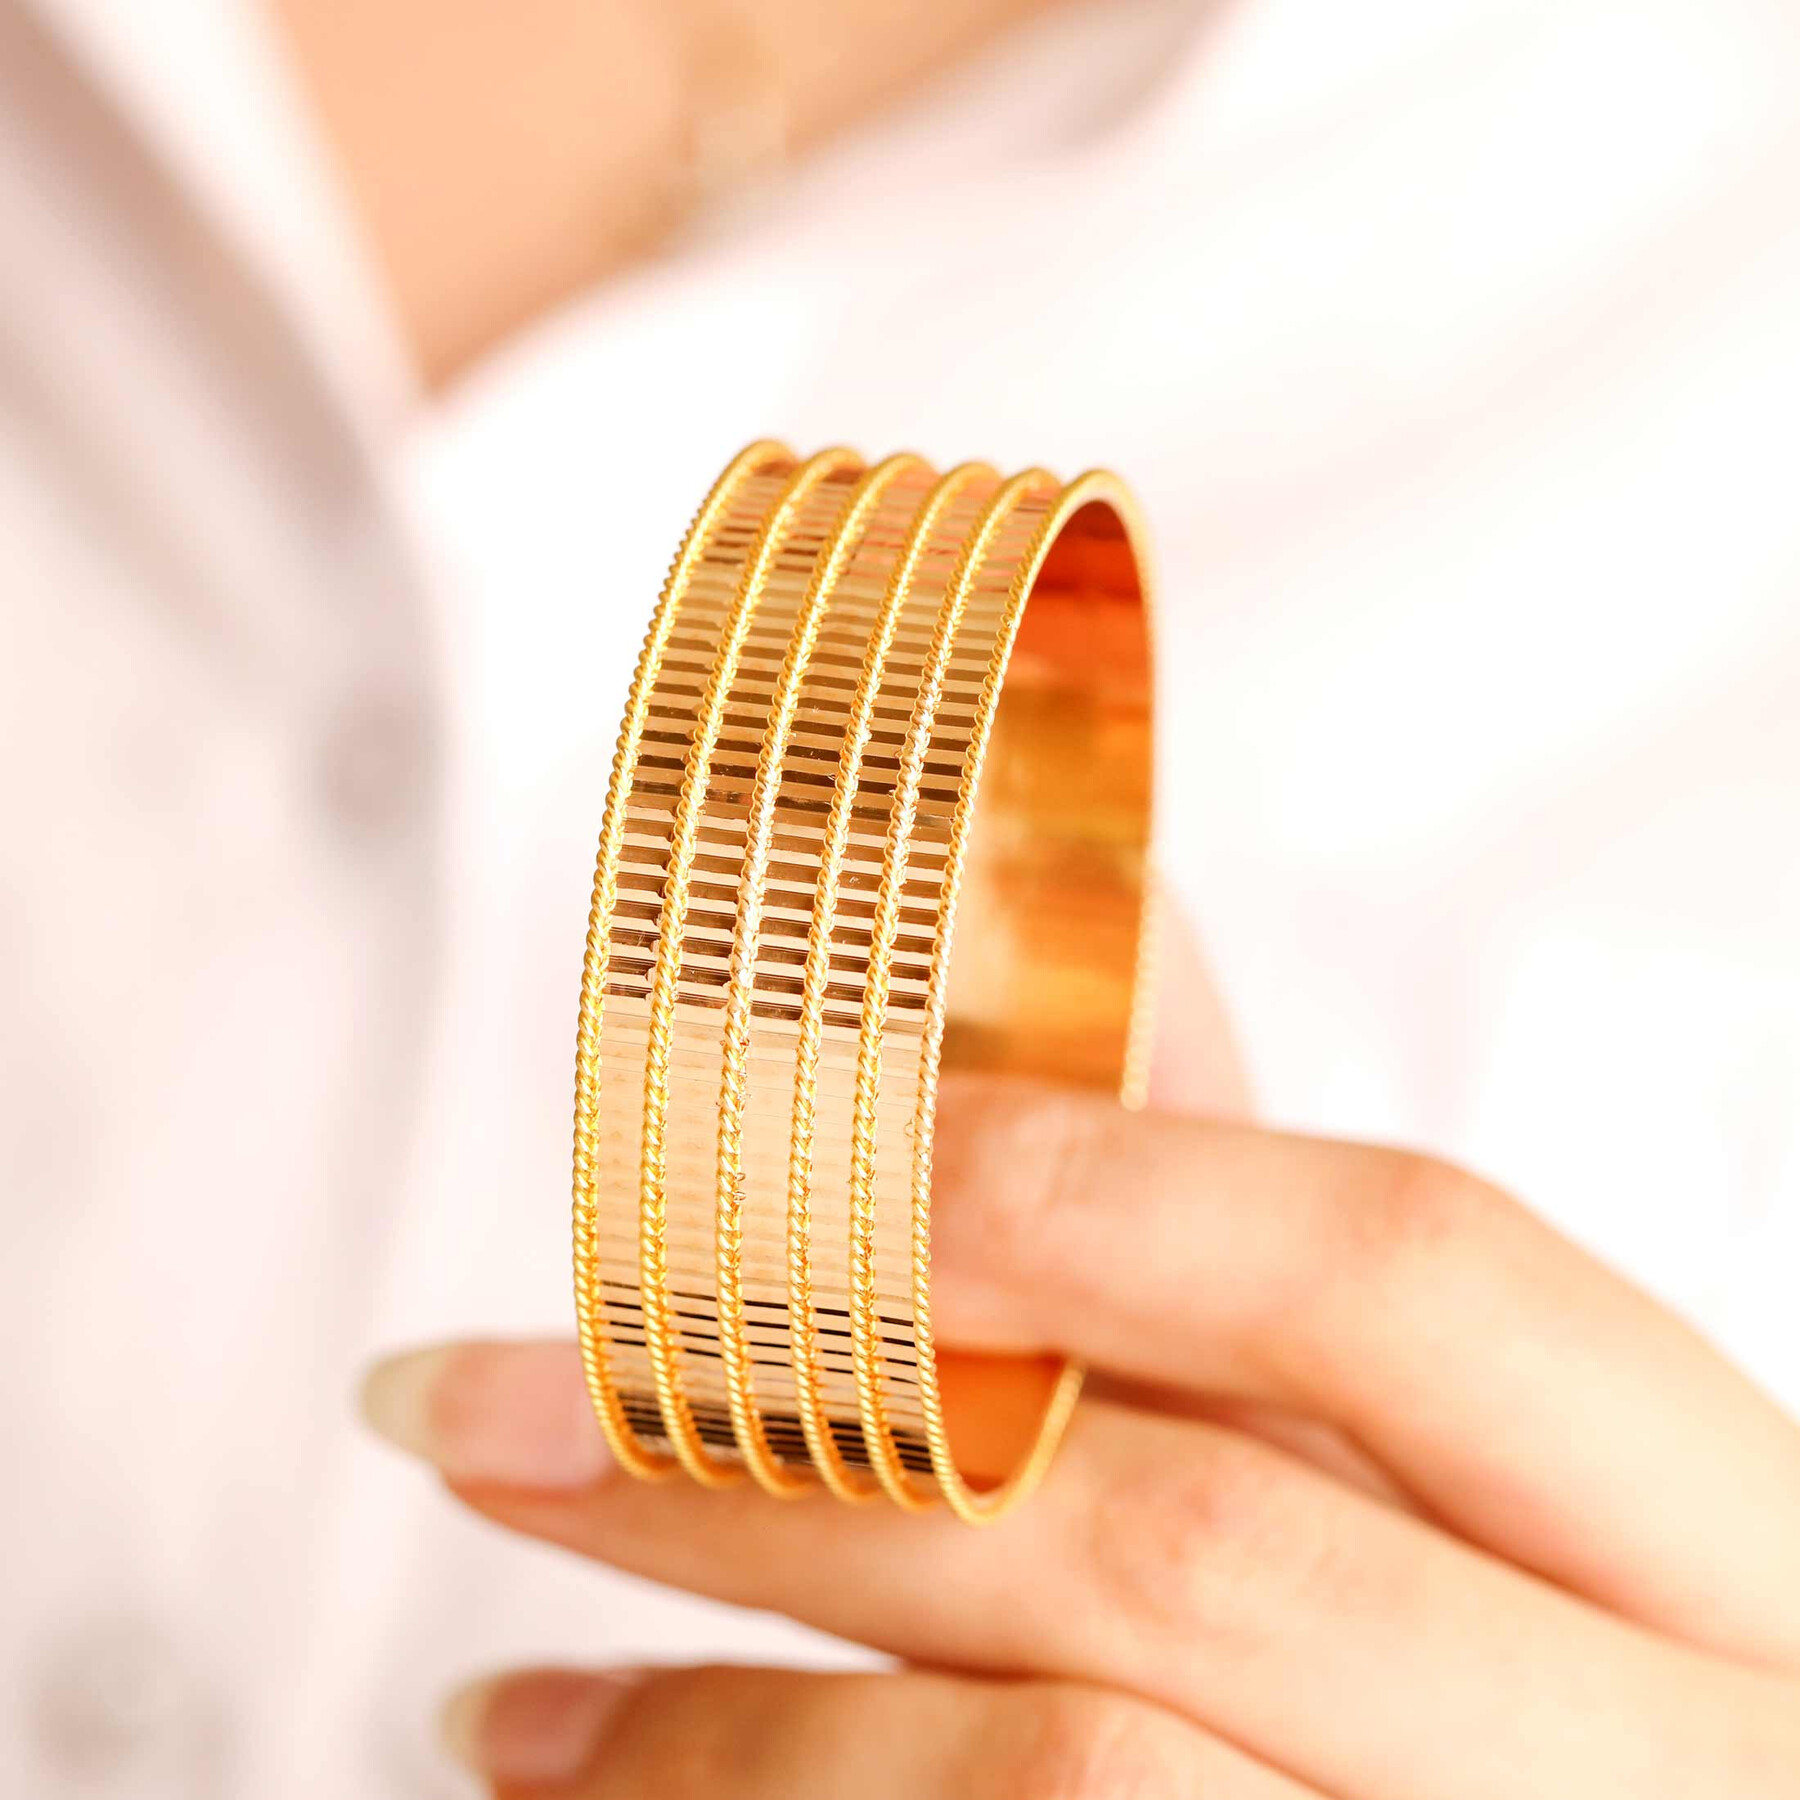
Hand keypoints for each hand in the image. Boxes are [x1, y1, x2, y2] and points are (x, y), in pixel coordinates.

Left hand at [363, 961, 1799, 1795]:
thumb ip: (1284, 1237)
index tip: (792, 1165)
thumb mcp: (1490, 1479)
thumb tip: (1099, 907)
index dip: (1086, 1186)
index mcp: (1719, 1541)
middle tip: (498, 1415)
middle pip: (1184, 1545)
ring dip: (727, 1721)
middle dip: (794, 1461)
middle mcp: (1670, 1752)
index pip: (1412, 1274)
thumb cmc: (1571, 1692)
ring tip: (515, 1696)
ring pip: (1073, 1781)